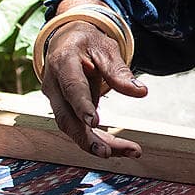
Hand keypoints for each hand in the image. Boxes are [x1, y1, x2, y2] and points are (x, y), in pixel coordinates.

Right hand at [38, 21, 147, 159]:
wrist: (66, 41)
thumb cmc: (87, 43)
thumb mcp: (106, 49)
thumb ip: (119, 71)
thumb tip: (141, 92)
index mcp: (64, 62)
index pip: (71, 86)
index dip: (81, 105)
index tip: (93, 122)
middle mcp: (53, 84)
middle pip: (65, 116)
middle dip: (85, 138)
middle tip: (107, 153)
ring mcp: (55, 99)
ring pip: (71, 128)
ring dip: (96, 143)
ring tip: (128, 150)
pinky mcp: (64, 110)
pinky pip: (78, 128)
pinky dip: (98, 139)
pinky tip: (120, 148)